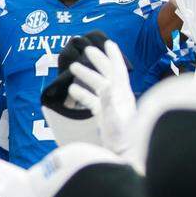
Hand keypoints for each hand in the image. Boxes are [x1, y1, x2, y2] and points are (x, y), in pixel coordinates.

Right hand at [65, 41, 136, 156]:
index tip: (107, 42)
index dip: (113, 56)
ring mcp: (112, 106)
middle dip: (97, 61)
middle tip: (87, 50)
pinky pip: (92, 100)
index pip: (118, 69)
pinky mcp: (105, 116)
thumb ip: (108, 100)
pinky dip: (82, 94)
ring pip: (98, 86)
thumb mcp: (114, 117)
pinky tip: (72, 92)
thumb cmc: (121, 137)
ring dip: (87, 76)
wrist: (123, 154)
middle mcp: (119, 97)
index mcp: (122, 93)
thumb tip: (104, 84)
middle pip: (107, 73)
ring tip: (73, 69)